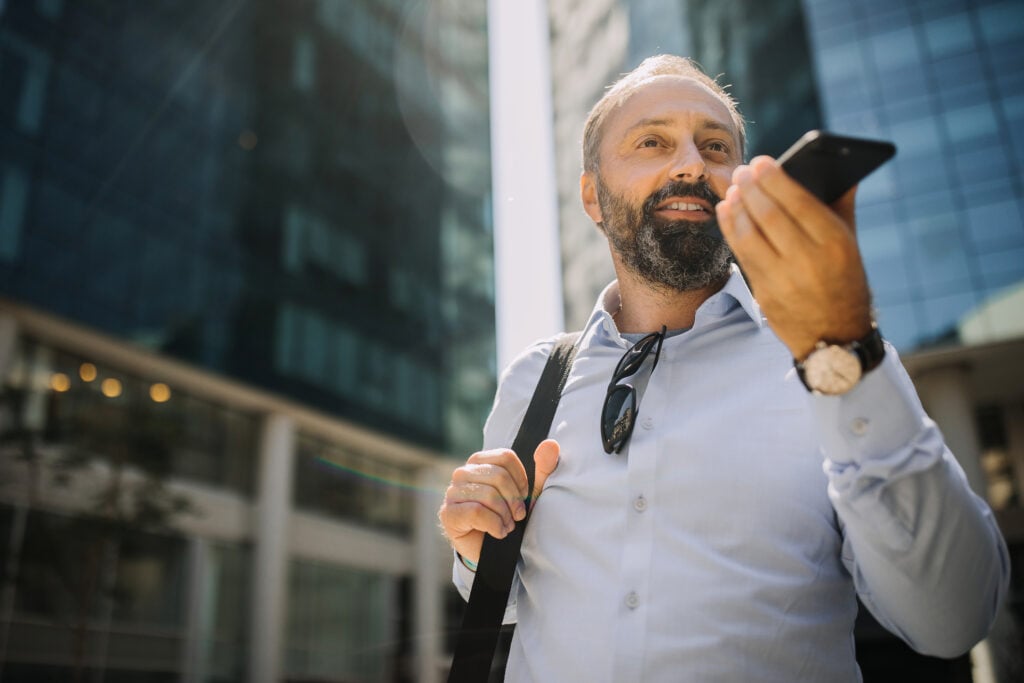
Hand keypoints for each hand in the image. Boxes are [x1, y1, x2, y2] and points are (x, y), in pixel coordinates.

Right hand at [438, 439, 560, 565]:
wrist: (493, 551)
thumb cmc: (509, 516)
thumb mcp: (530, 494)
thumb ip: (543, 469)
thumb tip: (551, 444)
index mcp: (480, 462)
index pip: (505, 457)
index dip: (520, 479)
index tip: (523, 497)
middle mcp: (462, 473)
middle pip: (498, 476)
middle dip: (514, 500)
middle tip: (518, 517)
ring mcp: (452, 492)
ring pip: (488, 495)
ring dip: (505, 516)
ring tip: (507, 526)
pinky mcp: (449, 513)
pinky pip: (477, 512)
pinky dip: (495, 525)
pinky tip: (498, 533)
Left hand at [715, 156, 873, 358]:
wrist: (834, 337)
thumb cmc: (844, 282)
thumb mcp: (850, 245)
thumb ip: (842, 206)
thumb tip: (842, 168)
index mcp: (834, 244)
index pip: (799, 203)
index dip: (776, 180)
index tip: (762, 162)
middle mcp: (808, 262)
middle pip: (770, 217)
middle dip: (751, 190)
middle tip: (742, 171)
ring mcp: (783, 281)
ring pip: (749, 236)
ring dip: (736, 209)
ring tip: (732, 190)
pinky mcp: (764, 294)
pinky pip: (741, 256)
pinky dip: (731, 231)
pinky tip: (727, 213)